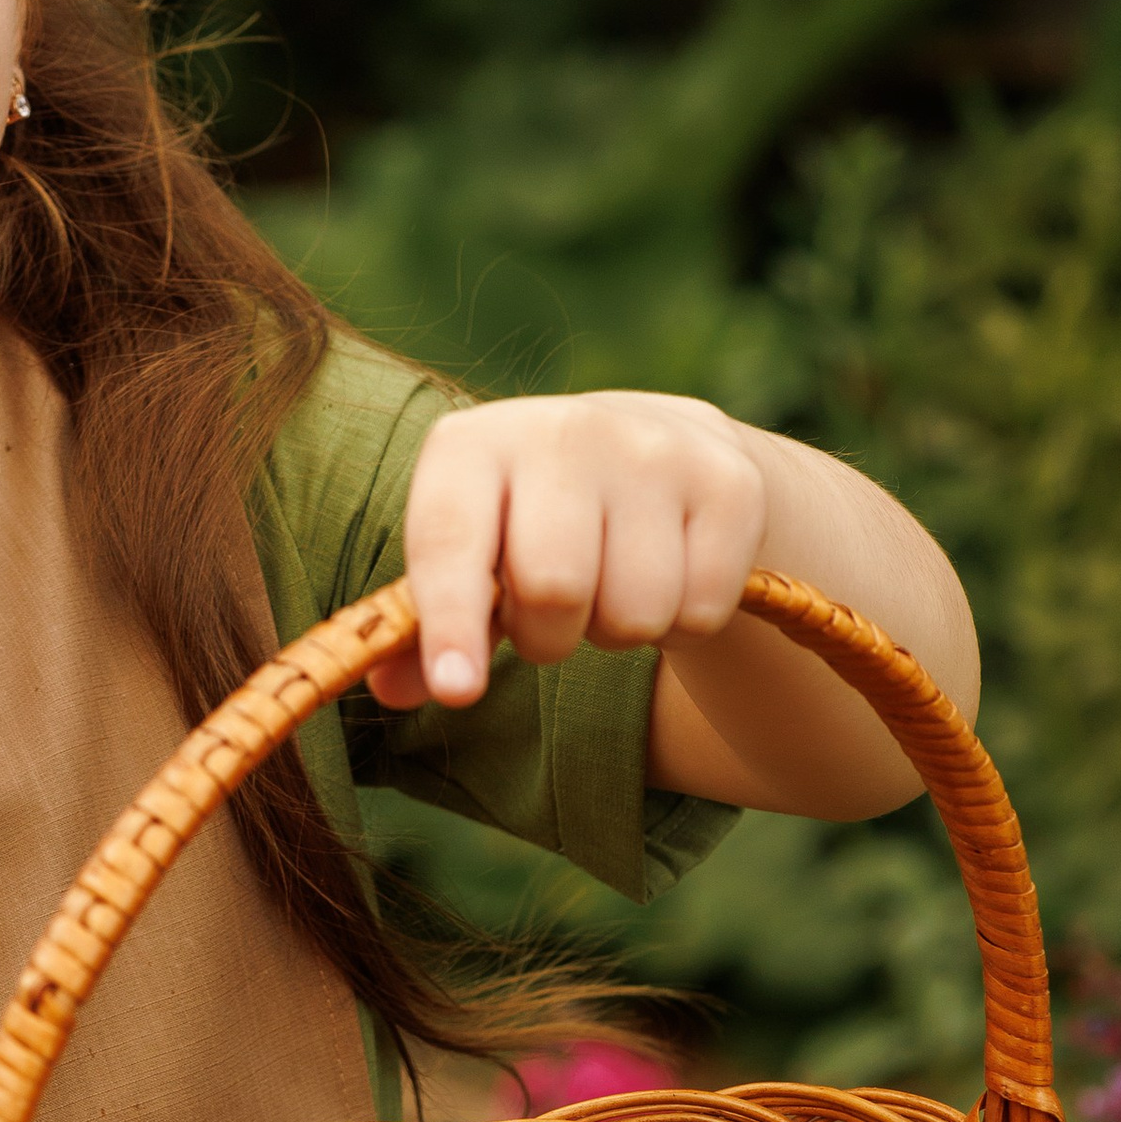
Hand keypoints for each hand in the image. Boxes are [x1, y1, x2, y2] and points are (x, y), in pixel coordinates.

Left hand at [373, 392, 766, 709]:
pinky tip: (667, 577)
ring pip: (635, 611)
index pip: (452, 542)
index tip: (459, 690)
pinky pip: (700, 610)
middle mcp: (562, 430)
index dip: (451, 625)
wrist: (656, 449)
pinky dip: (682, 625)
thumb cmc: (533, 522)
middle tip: (553, 618)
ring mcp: (653, 449)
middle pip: (554, 588)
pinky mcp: (728, 481)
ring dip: (618, 633)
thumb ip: (429, 629)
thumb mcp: (472, 557)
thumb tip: (391, 691)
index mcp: (472, 445)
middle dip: (548, 638)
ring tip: (609, 589)